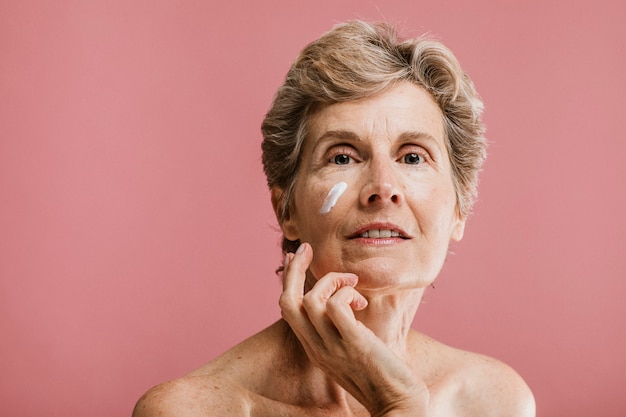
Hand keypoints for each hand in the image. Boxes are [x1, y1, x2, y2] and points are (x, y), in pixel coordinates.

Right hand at [279, 243, 429, 415]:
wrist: (397, 404)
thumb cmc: (381, 377)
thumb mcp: (350, 352)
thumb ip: (340, 332)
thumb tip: (342, 305)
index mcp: (314, 348)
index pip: (288, 309)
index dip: (289, 281)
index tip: (296, 259)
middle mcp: (316, 347)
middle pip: (288, 302)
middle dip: (293, 270)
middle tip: (307, 249)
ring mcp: (333, 347)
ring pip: (310, 300)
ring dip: (332, 282)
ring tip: (353, 283)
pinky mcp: (353, 343)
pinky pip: (336, 305)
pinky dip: (347, 293)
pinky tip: (362, 300)